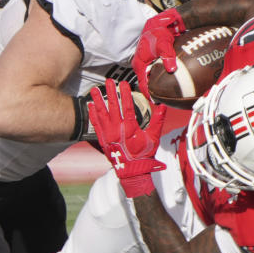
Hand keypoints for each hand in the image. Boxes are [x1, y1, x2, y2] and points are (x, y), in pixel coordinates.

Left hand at [89, 79, 167, 197]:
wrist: (131, 171)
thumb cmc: (144, 155)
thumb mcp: (153, 138)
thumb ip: (158, 120)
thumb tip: (163, 105)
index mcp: (130, 129)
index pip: (128, 107)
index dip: (125, 94)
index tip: (124, 83)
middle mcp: (117, 130)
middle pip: (113, 107)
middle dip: (111, 92)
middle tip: (109, 81)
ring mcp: (108, 134)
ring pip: (101, 114)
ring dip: (98, 100)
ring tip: (95, 89)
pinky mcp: (102, 139)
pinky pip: (95, 124)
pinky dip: (93, 114)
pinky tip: (90, 105)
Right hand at [132, 9, 185, 95]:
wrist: (157, 24)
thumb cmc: (158, 33)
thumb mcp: (163, 44)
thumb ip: (167, 56)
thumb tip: (172, 69)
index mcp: (140, 64)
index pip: (142, 84)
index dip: (148, 94)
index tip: (156, 102)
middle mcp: (140, 65)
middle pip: (145, 83)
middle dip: (152, 92)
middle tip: (161, 101)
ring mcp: (144, 63)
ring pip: (149, 78)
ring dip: (154, 85)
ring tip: (164, 94)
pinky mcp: (150, 60)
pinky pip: (153, 72)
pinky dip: (158, 78)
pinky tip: (168, 81)